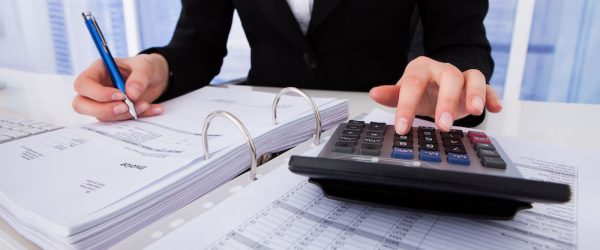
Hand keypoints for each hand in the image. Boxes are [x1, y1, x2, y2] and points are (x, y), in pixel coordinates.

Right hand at [72, 54, 168, 120]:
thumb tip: (131, 93)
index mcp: (98, 71)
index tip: (120, 95)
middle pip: (81, 104)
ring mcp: (103, 103)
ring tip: (146, 104)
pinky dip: (137, 117)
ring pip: (102, 116)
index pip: (83, 84)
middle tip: (125, 107)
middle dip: (103, 110)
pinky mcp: (115, 113)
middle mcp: (96, 88)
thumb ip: (140, 77)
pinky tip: (153, 109)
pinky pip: (120, 121)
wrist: (157, 78)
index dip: (97, 93)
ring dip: (124, 115)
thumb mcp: (146, 66)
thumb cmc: (146, 67)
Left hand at [369, 56, 501, 133]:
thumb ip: (391, 95)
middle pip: (449, 77)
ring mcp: (461, 77)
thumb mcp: (403, 94)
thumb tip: (375, 93)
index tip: (403, 128)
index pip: (413, 85)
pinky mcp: (476, 87)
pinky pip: (488, 87)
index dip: (407, 106)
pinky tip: (496, 108)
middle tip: (442, 125)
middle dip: (446, 101)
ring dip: (475, 94)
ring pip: (473, 77)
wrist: (435, 87)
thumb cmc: (419, 91)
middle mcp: (442, 69)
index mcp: (420, 69)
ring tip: (475, 112)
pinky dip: (492, 97)